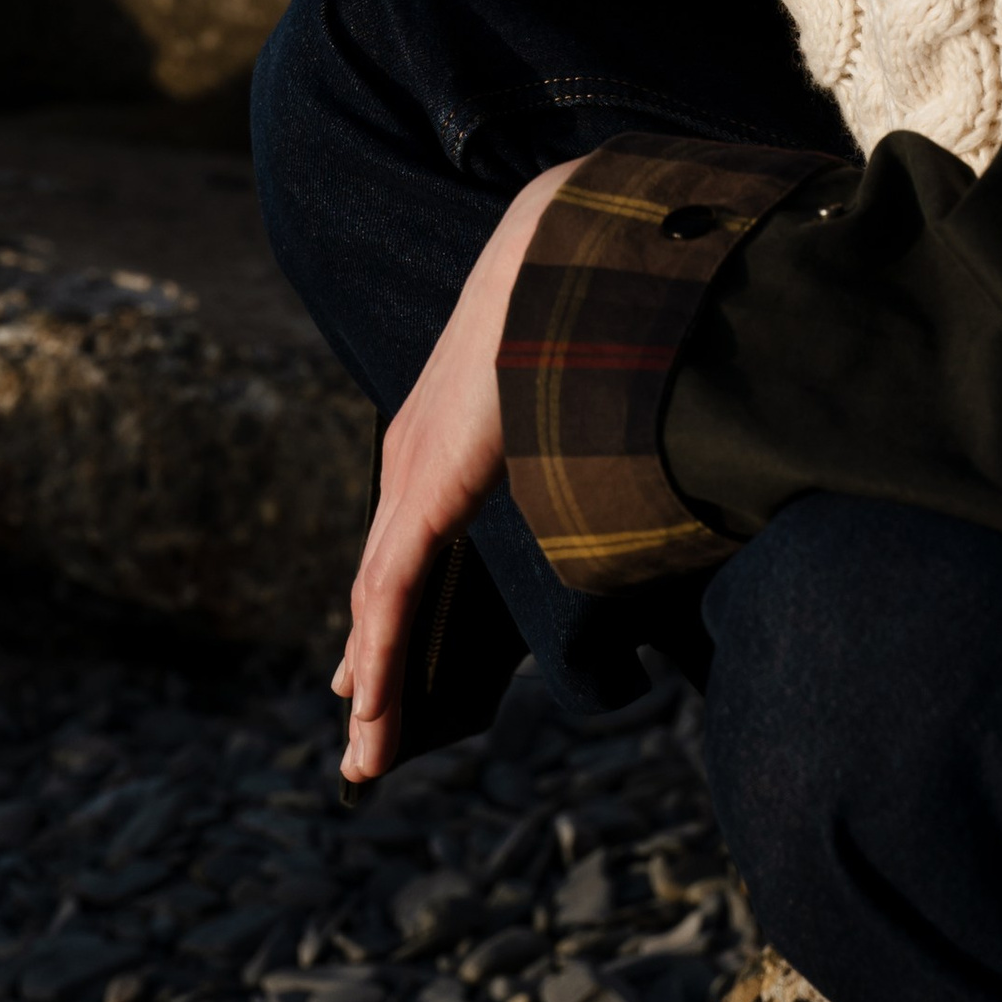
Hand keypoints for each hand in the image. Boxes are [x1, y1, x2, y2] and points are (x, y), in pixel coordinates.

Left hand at [335, 157, 579, 784]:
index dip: (391, 619)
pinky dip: (380, 651)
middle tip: (365, 742)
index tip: (373, 674)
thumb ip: (578, 436)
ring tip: (366, 755)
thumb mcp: (571, 396)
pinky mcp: (423, 485)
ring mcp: (411, 473)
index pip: (405, 551)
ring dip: (374, 684)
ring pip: (378, 603)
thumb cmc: (581, 308)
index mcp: (441, 444)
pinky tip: (368, 701)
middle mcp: (412, 462)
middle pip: (382, 589)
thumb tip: (637, 460)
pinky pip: (390, 588)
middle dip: (374, 671)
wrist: (558, 247)